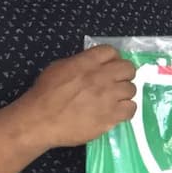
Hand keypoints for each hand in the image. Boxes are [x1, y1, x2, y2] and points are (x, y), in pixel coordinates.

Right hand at [17, 46, 135, 148]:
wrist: (40, 121)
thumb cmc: (44, 95)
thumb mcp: (58, 68)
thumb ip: (79, 63)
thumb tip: (93, 64)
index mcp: (87, 63)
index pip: (111, 51)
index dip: (112, 59)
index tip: (109, 67)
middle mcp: (101, 76)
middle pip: (128, 68)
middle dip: (124, 74)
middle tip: (116, 83)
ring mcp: (109, 96)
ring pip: (131, 89)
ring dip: (124, 94)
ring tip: (113, 100)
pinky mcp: (112, 115)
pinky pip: (131, 108)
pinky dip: (126, 110)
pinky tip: (116, 112)